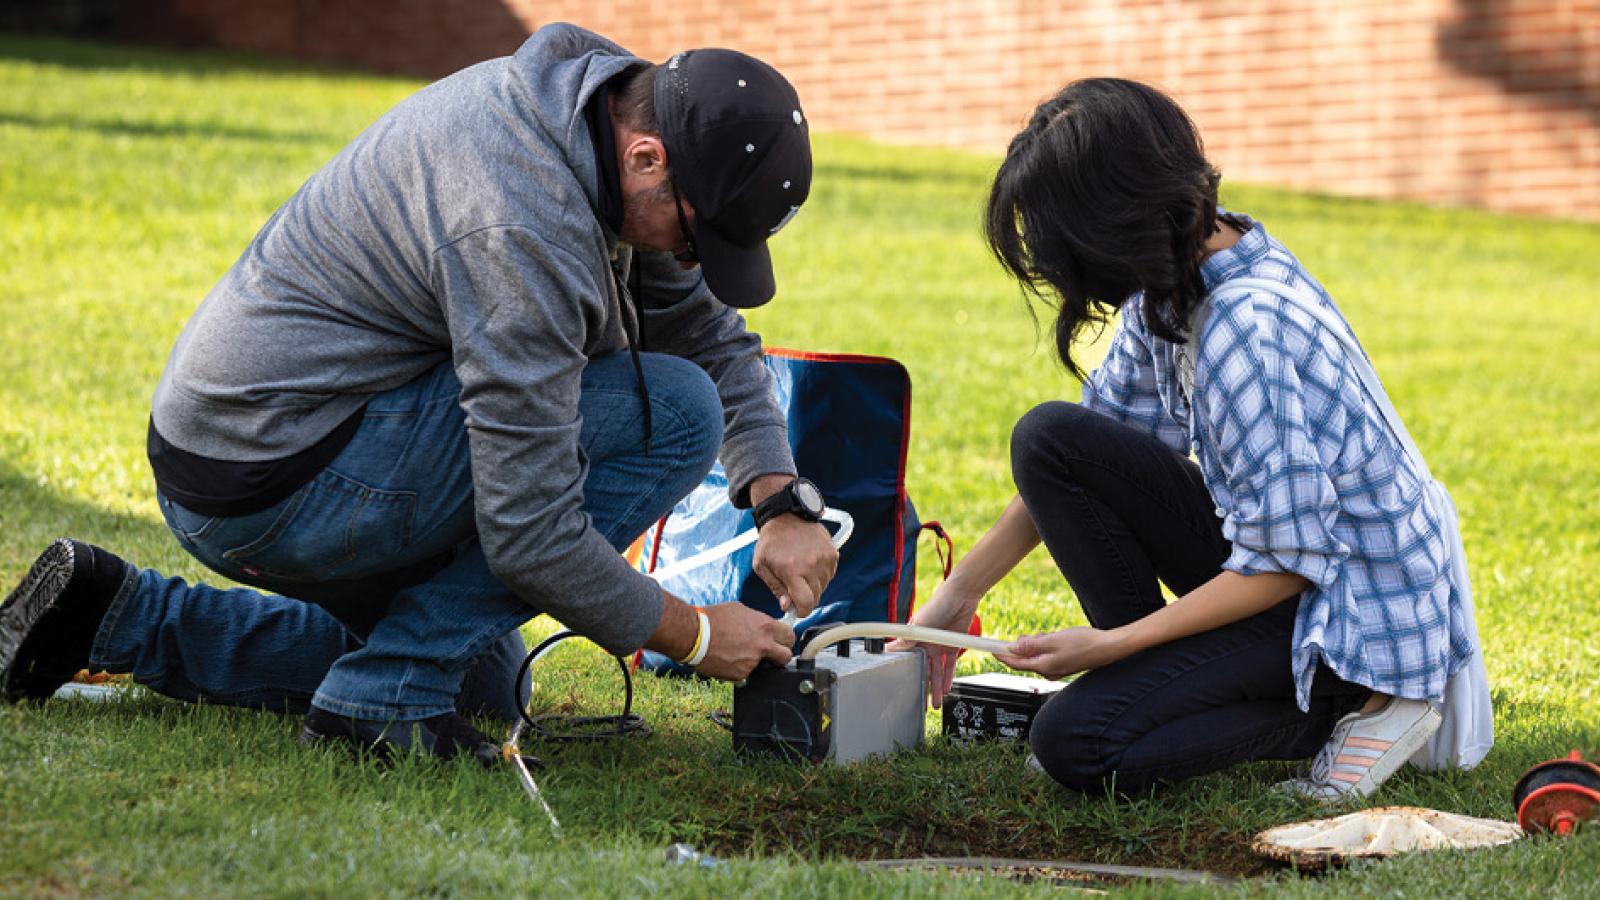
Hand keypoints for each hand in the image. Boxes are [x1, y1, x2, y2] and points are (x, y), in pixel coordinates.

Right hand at [694, 601, 795, 680]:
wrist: (694, 635)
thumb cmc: (713, 619)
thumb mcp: (740, 610)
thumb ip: (756, 620)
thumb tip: (762, 627)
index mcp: (765, 627)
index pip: (790, 636)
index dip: (785, 638)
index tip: (782, 640)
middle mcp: (763, 645)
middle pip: (786, 656)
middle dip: (781, 655)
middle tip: (772, 653)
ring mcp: (752, 662)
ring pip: (762, 666)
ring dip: (754, 661)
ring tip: (736, 652)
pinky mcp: (741, 675)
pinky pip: (745, 673)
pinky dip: (739, 668)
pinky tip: (728, 659)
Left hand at [752, 514, 837, 617]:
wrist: (785, 517)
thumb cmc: (771, 542)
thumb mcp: (762, 566)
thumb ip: (776, 589)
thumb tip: (787, 606)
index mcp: (792, 570)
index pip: (806, 603)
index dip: (801, 611)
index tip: (797, 609)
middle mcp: (811, 565)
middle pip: (816, 597)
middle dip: (805, 598)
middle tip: (795, 587)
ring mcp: (824, 559)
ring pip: (824, 587)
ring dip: (813, 585)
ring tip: (801, 571)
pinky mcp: (832, 553)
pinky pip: (830, 575)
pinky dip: (821, 574)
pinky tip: (810, 564)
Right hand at [886, 581, 980, 707]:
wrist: (961, 597)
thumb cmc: (937, 604)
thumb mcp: (918, 624)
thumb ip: (906, 640)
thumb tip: (887, 649)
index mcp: (913, 638)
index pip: (907, 659)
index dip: (905, 674)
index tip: (901, 689)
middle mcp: (925, 644)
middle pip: (922, 670)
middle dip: (922, 687)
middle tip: (921, 704)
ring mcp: (938, 646)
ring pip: (936, 671)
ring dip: (936, 687)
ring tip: (936, 703)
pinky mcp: (952, 646)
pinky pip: (949, 666)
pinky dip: (949, 677)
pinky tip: (947, 689)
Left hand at [993, 627, 1120, 679]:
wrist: (1108, 647)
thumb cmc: (1084, 643)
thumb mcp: (1053, 641)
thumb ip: (1032, 646)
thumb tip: (1013, 648)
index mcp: (1044, 667)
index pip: (1015, 663)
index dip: (1002, 655)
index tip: (991, 649)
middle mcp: (1048, 671)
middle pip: (1025, 659)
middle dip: (1022, 646)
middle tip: (1028, 635)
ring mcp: (1057, 669)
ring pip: (1037, 656)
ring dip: (1036, 644)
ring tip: (1047, 636)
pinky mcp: (1063, 664)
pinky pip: (1047, 655)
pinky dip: (1046, 646)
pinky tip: (1053, 639)